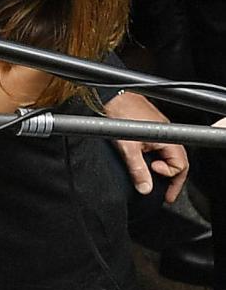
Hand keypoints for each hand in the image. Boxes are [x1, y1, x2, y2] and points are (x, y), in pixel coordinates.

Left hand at [106, 90, 189, 205]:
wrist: (109, 96)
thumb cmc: (120, 114)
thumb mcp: (128, 147)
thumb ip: (137, 169)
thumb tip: (145, 188)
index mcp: (168, 138)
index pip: (181, 165)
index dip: (172, 179)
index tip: (161, 190)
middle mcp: (166, 134)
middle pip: (175, 162)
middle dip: (169, 178)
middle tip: (164, 193)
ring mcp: (156, 131)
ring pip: (163, 155)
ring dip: (158, 168)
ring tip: (150, 180)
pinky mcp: (146, 128)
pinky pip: (154, 148)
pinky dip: (150, 159)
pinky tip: (141, 164)